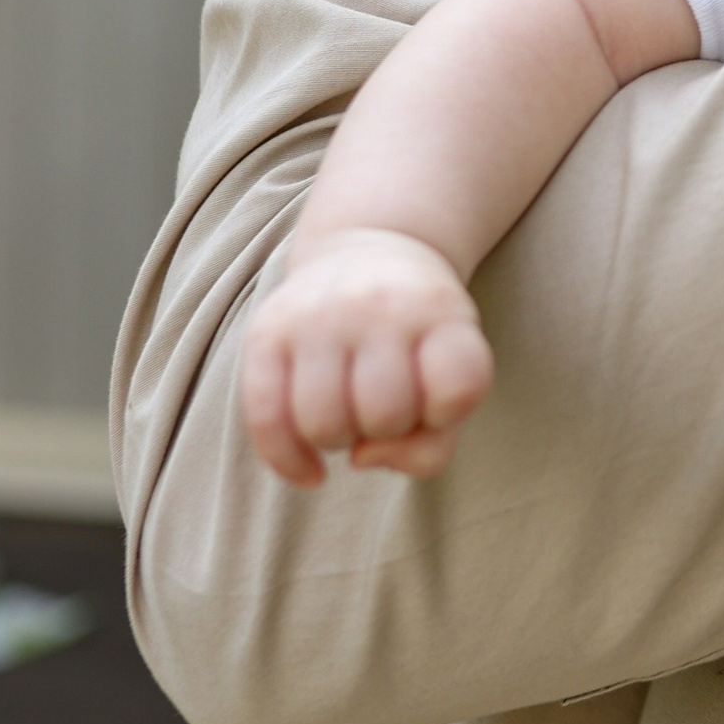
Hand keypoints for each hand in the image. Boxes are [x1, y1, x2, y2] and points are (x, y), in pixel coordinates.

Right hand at [240, 228, 493, 487]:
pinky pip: (265, 420)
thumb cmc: (417, 342)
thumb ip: (431, 446)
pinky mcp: (265, 331)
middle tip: (387, 405)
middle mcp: (378, 304)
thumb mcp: (451, 379)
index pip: (458, 386)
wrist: (368, 251)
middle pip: (385, 415)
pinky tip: (312, 471)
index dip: (449, 414)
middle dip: (388, 431)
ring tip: (349, 414)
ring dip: (339, 441)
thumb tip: (360, 458)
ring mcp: (317, 314)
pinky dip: (288, 461)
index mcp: (440, 312)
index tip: (437, 399)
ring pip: (323, 425)